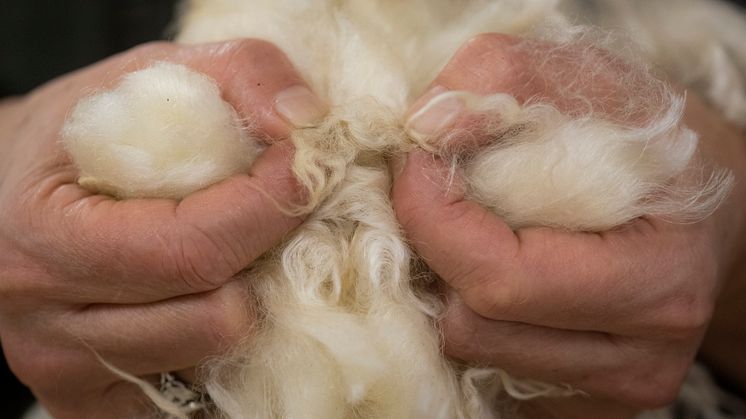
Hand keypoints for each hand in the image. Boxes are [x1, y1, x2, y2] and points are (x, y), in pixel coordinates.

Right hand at [0, 39, 324, 417]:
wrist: (7, 197)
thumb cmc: (77, 137)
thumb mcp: (145, 75)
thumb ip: (236, 74)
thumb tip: (303, 122)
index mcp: (45, 238)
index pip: (194, 249)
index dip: (271, 207)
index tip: (305, 169)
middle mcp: (48, 326)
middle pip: (217, 319)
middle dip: (267, 259)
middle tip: (272, 214)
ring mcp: (69, 376)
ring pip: (215, 359)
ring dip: (247, 300)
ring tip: (235, 253)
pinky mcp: (91, 405)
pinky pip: (196, 395)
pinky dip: (221, 346)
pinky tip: (208, 295)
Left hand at [393, 34, 745, 416]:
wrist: (718, 220)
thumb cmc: (663, 151)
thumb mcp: (605, 84)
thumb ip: (511, 77)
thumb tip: (430, 124)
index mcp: (658, 279)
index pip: (503, 276)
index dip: (432, 216)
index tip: (416, 160)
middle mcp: (640, 359)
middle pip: (473, 326)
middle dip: (433, 252)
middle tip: (436, 193)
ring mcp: (612, 391)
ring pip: (471, 354)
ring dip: (449, 285)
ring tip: (474, 231)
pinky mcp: (584, 407)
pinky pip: (488, 371)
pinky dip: (472, 315)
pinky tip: (496, 273)